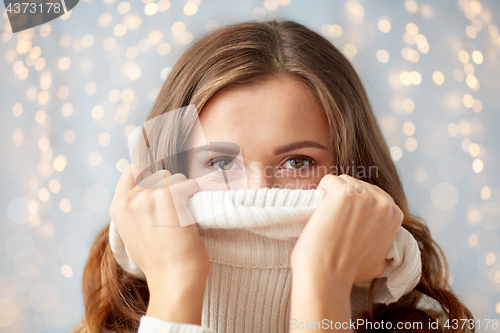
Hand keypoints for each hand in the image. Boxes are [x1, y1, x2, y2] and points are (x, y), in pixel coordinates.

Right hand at [109, 164, 209, 323]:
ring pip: (176, 178)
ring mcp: (150, 196)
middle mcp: (131, 199)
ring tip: (184, 217)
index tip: (161, 188)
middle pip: (159, 175)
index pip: (131, 171)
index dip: (148, 176)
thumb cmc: (160, 262)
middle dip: (171, 188)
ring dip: (184, 192)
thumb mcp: (133, 235)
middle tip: (177, 213)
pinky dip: (197, 195)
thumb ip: (135, 212)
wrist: (175, 279)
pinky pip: (190, 184)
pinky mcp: (170, 196)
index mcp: (118, 207)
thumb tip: (148, 192)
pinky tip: (194, 213)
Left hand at [291, 174, 403, 286]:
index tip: (346, 223)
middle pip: (358, 185)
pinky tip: (320, 211)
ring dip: (331, 195)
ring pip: (343, 181)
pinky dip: (320, 192)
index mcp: (395, 214)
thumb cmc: (347, 271)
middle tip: (335, 223)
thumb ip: (383, 243)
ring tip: (327, 219)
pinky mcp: (344, 192)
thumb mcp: (380, 260)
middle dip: (344, 201)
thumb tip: (383, 243)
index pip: (372, 195)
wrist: (326, 275)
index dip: (356, 208)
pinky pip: (328, 180)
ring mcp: (364, 195)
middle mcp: (384, 202)